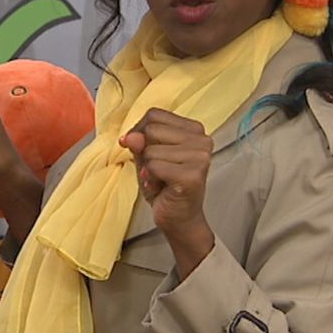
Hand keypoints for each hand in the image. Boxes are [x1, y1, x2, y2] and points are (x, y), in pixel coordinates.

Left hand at [120, 108, 214, 272]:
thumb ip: (139, 142)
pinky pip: (153, 166)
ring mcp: (200, 157)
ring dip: (148, 169)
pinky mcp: (193, 175)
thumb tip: (130, 136)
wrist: (178, 218)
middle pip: (151, 130)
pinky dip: (150, 179)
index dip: (140, 132)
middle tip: (158, 170)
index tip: (148, 152)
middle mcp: (202, 139)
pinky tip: (162, 188)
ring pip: (150, 150)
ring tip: (161, 180)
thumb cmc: (164, 185)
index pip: (154, 114)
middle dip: (145, 152)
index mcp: (194, 129)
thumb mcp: (146, 157)